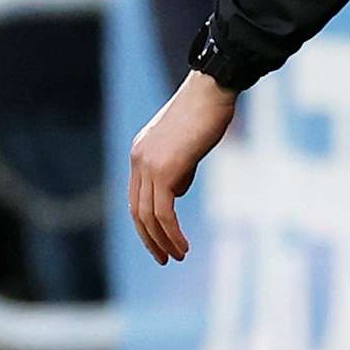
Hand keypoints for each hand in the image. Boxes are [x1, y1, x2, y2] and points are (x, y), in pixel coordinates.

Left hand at [126, 72, 238, 264]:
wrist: (211, 91)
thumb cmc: (207, 112)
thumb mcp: (188, 144)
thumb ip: (179, 168)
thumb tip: (176, 192)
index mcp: (141, 154)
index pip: (137, 197)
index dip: (147, 223)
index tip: (161, 241)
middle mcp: (138, 160)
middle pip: (137, 210)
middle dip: (150, 239)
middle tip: (165, 258)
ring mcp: (148, 166)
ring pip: (148, 215)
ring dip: (162, 241)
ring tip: (178, 256)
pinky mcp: (164, 171)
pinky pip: (163, 211)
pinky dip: (172, 233)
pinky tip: (183, 245)